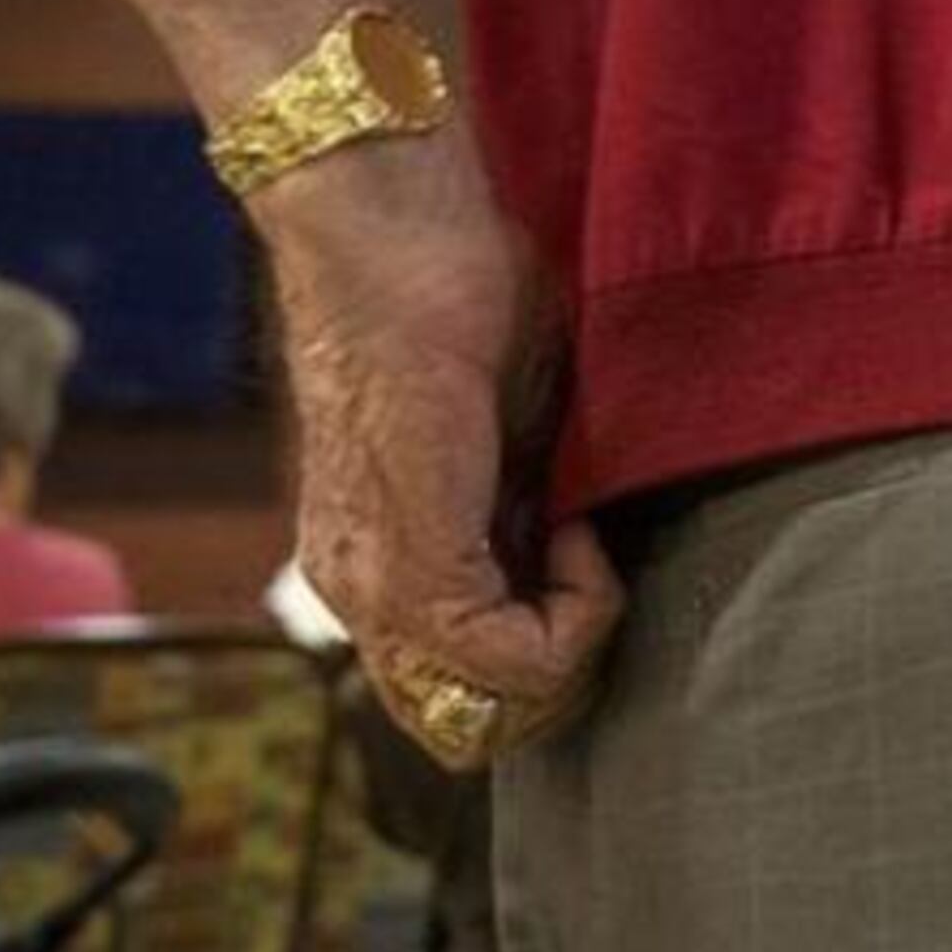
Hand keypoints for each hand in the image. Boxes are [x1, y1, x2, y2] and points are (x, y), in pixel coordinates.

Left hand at [256, 136, 623, 771]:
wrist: (395, 225)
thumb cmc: (460, 292)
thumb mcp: (516, 427)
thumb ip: (531, 503)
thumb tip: (578, 547)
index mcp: (378, 559)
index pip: (463, 691)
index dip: (551, 646)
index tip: (579, 543)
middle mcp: (360, 590)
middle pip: (468, 726)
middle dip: (562, 668)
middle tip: (591, 572)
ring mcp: (377, 585)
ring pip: (484, 712)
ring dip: (571, 644)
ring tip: (582, 544)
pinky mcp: (412, 565)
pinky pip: (506, 661)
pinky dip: (575, 612)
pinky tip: (578, 532)